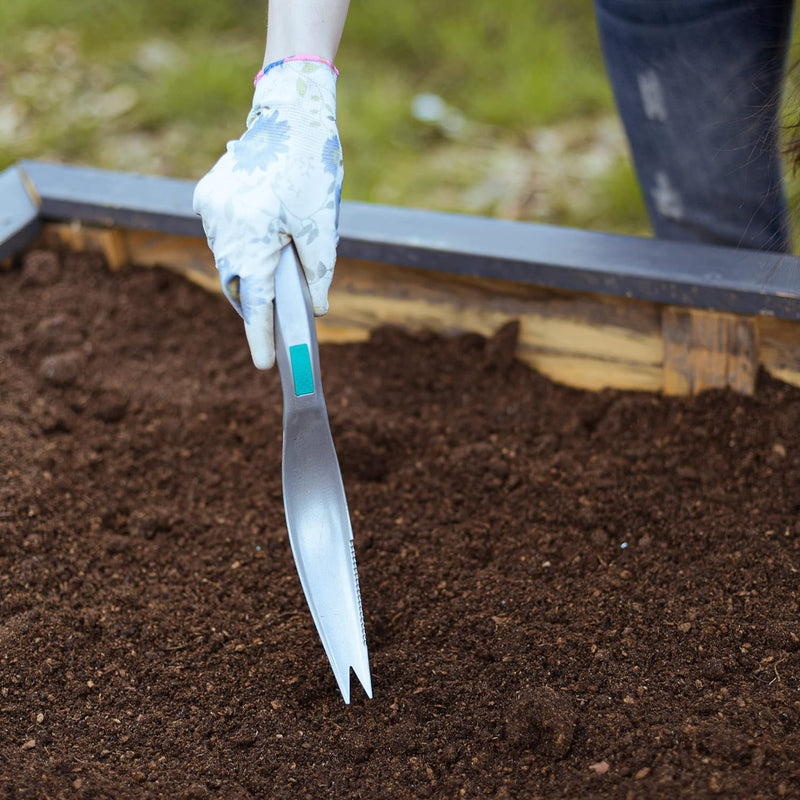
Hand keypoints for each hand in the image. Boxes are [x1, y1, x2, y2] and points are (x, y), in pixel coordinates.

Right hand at [193, 59, 342, 368]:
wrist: (289, 112)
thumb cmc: (312, 167)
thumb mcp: (323, 224)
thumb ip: (318, 272)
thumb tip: (316, 310)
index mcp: (252, 233)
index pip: (256, 300)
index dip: (261, 335)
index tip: (264, 365)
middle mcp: (222, 223)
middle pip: (237, 282)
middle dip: (256, 304)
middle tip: (275, 323)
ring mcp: (210, 208)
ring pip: (228, 260)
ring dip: (248, 273)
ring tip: (272, 275)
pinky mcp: (206, 195)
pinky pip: (221, 236)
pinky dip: (239, 247)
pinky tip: (260, 239)